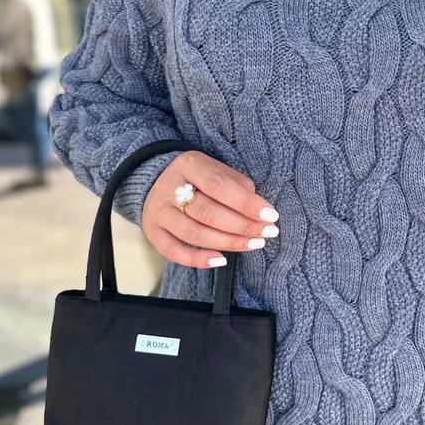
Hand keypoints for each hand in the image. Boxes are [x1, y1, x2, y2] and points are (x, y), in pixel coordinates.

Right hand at [141, 150, 278, 269]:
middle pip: (207, 212)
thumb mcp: (219, 171)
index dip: (246, 203)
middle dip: (242, 225)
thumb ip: (239, 187)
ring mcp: (158, 211)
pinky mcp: (152, 232)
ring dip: (228, 242)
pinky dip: (198, 259)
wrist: (162, 184)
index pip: (218, 185)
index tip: (271, 215)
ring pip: (194, 233)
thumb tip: (261, 212)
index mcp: (189, 164)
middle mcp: (169, 187)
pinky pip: (174, 252)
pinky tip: (221, 260)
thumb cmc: (201, 179)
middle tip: (267, 232)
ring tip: (254, 244)